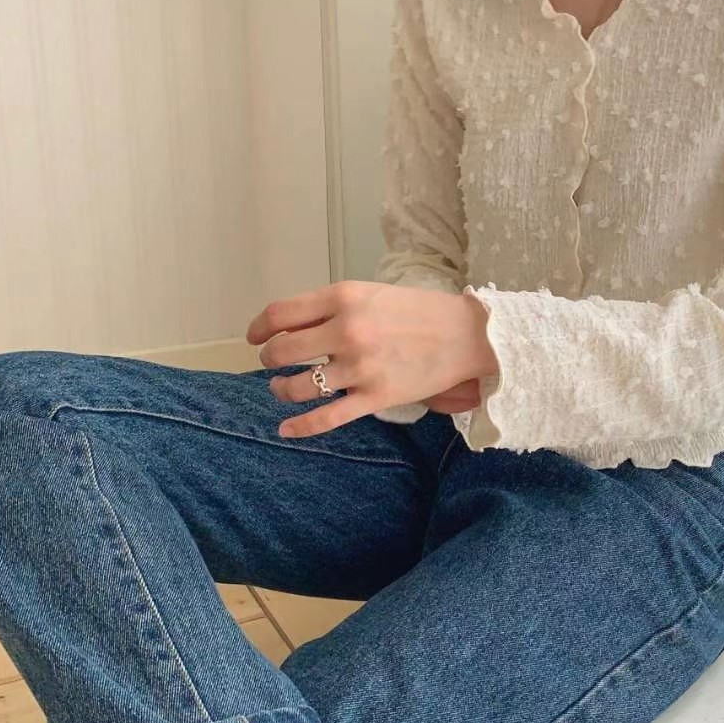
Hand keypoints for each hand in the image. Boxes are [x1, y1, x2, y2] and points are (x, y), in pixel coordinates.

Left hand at [246, 280, 497, 437]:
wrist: (467, 336)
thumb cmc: (419, 311)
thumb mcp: (371, 293)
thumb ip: (333, 306)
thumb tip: (291, 326)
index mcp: (344, 298)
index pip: (280, 314)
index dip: (259, 327)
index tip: (256, 337)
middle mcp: (346, 331)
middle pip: (281, 350)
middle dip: (268, 359)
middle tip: (272, 362)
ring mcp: (359, 368)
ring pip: (297, 386)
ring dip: (280, 389)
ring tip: (281, 388)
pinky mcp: (375, 397)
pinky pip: (326, 417)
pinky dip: (300, 427)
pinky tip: (286, 429)